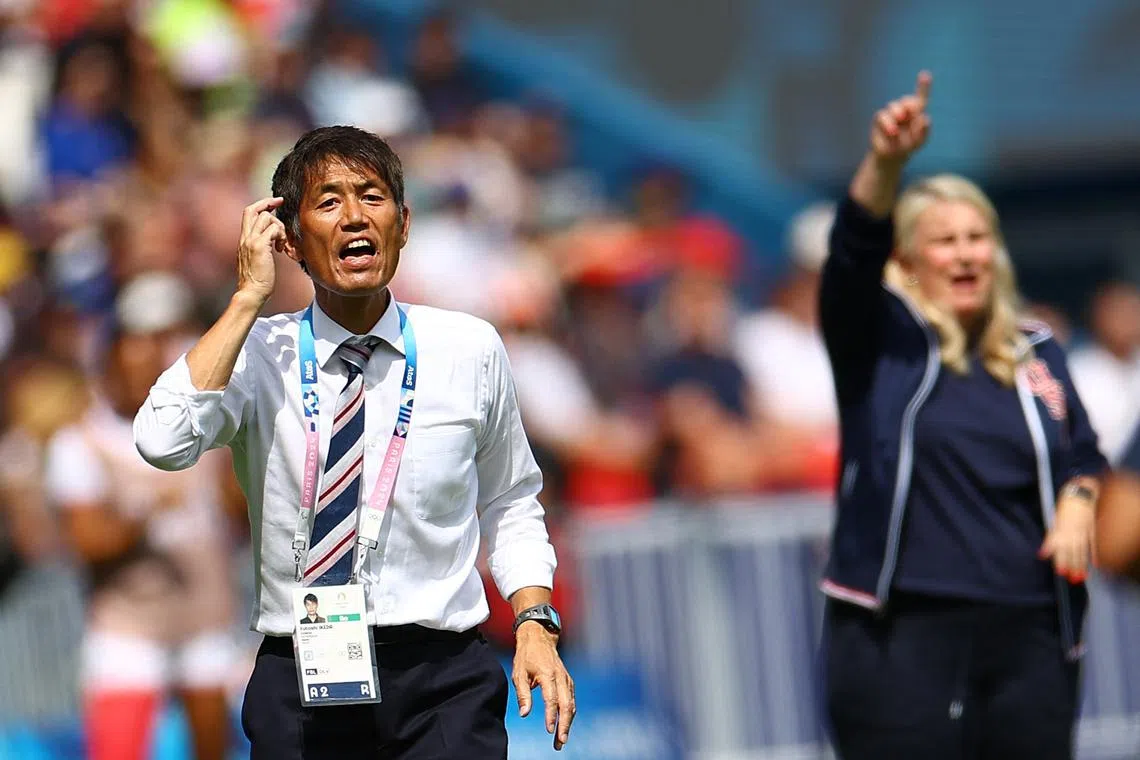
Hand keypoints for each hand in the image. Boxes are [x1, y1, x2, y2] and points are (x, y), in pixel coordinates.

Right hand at [236, 197, 285, 304]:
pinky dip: (281, 235)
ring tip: (281, 244)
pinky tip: (281, 248)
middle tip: (281, 202)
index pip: (248, 214)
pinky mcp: (259, 247)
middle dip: (268, 202)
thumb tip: (272, 241)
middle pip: (252, 209)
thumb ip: (261, 247)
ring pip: (266, 217)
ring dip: (279, 226)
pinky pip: (273, 229)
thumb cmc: (258, 281)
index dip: (261, 205)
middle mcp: (245, 238)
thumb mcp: (257, 259)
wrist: (251, 293)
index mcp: (243, 240)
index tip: (275, 203)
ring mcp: (250, 241)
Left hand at [513, 623, 574, 749]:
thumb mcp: (519, 673)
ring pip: (572, 704)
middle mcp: (561, 677)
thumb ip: (523, 694)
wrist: (539, 638)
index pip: (552, 700)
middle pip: (567, 705)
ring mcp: (566, 679)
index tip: (549, 730)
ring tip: (561, 739)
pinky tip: (565, 723)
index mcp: (548, 675)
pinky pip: (571, 699)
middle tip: (560, 742)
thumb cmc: (527, 656)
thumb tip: (524, 713)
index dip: (551, 716)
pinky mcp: (568, 681)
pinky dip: (569, 713)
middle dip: (565, 725)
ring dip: (568, 722)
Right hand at [869, 71, 932, 164]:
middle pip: (906, 100)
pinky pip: (882, 115)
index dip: (923, 86)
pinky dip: (888, 123)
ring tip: (898, 129)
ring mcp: (890, 113)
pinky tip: (893, 132)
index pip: (920, 98)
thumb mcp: (919, 142)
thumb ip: (924, 131)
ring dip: (897, 113)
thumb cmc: (907, 147)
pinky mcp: (879, 119)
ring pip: (893, 105)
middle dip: (909, 105)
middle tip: (912, 112)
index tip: (925, 74)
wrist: (891, 156)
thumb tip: (924, 119)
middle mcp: (903, 110)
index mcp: (916, 112)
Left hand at [1040, 494, 1096, 582]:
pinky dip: (1094, 554)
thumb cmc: (1064, 507)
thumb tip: (1042, 554)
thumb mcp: (1054, 520)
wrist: (1079, 494)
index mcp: (1060, 529)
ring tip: (1082, 576)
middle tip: (1071, 579)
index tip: (1060, 572)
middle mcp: (1071, 532)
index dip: (1059, 560)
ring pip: (1082, 551)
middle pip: (1071, 552)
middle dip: (1071, 566)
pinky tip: (1095, 564)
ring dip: (1081, 564)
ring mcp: (1083, 531)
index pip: (1059, 549)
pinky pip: (1093, 544)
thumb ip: (1051, 538)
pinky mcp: (1092, 529)